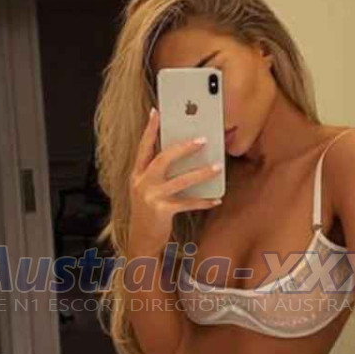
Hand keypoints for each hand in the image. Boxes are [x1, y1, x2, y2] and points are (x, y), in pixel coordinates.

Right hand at [129, 107, 222, 246]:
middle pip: (163, 158)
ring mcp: (150, 197)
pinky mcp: (161, 211)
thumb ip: (156, 173)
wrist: (140, 241)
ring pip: (180, 180)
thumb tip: (180, 156)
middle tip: (202, 139)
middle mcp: (141, 183)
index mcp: (136, 174)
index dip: (149, 129)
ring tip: (217, 167)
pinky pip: (187, 203)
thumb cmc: (148, 213)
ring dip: (201, 173)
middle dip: (183, 147)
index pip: (143, 146)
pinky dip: (203, 201)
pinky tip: (216, 199)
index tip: (156, 112)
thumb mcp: (146, 190)